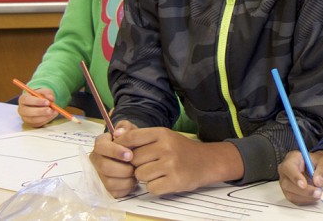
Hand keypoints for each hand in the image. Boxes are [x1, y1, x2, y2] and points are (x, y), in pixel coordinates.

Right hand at [17, 87, 58, 126]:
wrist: (40, 103)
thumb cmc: (41, 96)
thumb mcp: (44, 92)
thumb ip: (47, 94)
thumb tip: (51, 98)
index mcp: (23, 99)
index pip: (27, 100)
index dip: (37, 101)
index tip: (47, 102)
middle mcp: (22, 109)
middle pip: (28, 112)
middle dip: (40, 111)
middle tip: (50, 110)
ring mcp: (25, 118)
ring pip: (33, 119)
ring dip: (45, 116)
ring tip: (54, 112)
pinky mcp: (31, 124)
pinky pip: (38, 124)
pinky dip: (46, 120)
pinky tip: (52, 115)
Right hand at [90, 121, 139, 197]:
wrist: (132, 154)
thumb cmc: (130, 142)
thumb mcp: (130, 131)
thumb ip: (126, 128)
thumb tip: (119, 133)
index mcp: (100, 144)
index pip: (102, 147)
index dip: (115, 152)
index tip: (130, 155)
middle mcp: (96, 159)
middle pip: (104, 167)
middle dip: (123, 169)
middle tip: (134, 167)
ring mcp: (98, 174)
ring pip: (109, 182)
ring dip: (126, 179)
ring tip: (135, 174)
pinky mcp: (104, 188)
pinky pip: (114, 192)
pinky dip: (126, 188)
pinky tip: (132, 181)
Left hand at [116, 127, 241, 194]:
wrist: (207, 161)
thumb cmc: (181, 149)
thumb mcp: (164, 136)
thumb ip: (141, 136)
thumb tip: (116, 133)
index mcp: (162, 133)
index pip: (132, 137)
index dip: (122, 146)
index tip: (122, 152)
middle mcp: (166, 147)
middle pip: (134, 159)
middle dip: (137, 165)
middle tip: (148, 164)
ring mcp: (171, 165)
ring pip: (140, 175)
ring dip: (145, 177)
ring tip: (157, 173)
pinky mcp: (175, 181)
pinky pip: (151, 188)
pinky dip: (155, 187)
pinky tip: (164, 181)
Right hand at [278, 150, 322, 203]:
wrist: (318, 170)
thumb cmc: (319, 164)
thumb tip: (318, 182)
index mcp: (292, 158)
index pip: (288, 167)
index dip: (295, 177)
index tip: (304, 184)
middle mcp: (285, 171)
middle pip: (287, 183)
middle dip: (303, 191)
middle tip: (318, 193)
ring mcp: (286, 183)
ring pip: (290, 194)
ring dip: (306, 197)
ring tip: (318, 195)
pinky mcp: (289, 193)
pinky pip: (295, 200)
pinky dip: (306, 200)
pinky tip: (314, 197)